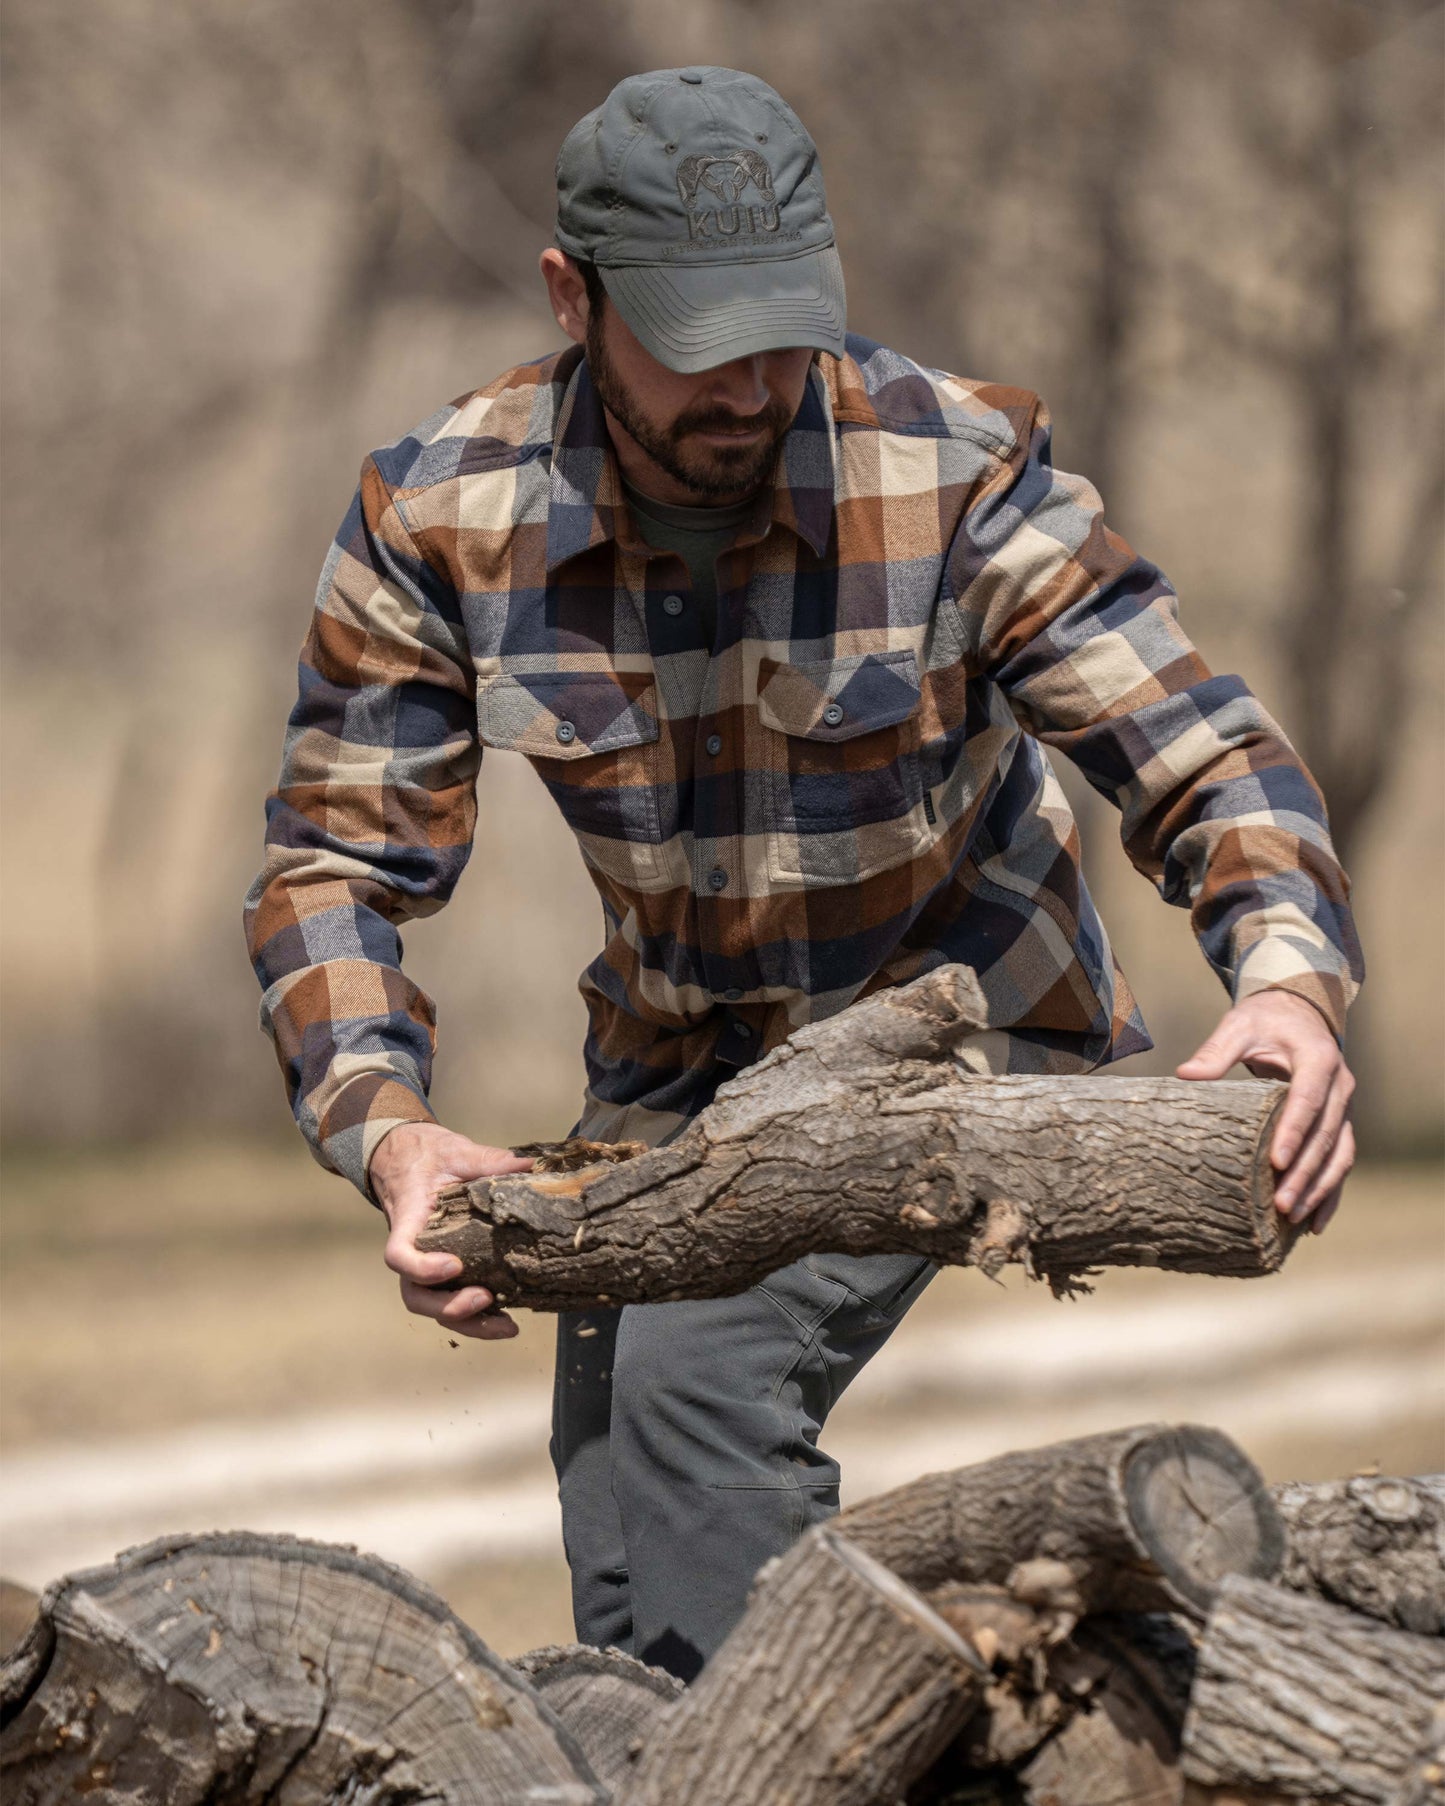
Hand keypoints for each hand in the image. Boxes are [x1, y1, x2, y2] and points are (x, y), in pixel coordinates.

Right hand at [370, 1122, 533, 1338]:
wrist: (407, 1158)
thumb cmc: (427, 1156)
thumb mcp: (455, 1151)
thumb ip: (487, 1160)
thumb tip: (528, 1164)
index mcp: (408, 1220)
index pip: (398, 1255)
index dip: (420, 1268)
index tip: (454, 1265)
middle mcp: (413, 1250)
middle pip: (416, 1295)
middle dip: (448, 1308)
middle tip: (485, 1299)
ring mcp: (428, 1264)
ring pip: (435, 1306)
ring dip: (469, 1323)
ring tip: (508, 1326)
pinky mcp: (447, 1269)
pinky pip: (453, 1299)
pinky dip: (478, 1316)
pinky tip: (508, 1319)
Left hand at [1177, 992, 1354, 1233]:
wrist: (1298, 1013)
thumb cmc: (1264, 1021)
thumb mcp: (1240, 1026)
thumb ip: (1217, 1051)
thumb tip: (1185, 1076)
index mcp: (1319, 1059)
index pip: (1308, 1100)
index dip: (1294, 1132)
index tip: (1276, 1162)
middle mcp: (1340, 1086)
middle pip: (1327, 1135)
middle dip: (1305, 1172)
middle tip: (1282, 1204)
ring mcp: (1345, 1107)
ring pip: (1340, 1154)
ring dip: (1320, 1189)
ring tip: (1295, 1220)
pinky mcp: (1341, 1124)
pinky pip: (1341, 1161)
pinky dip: (1330, 1193)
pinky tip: (1314, 1225)